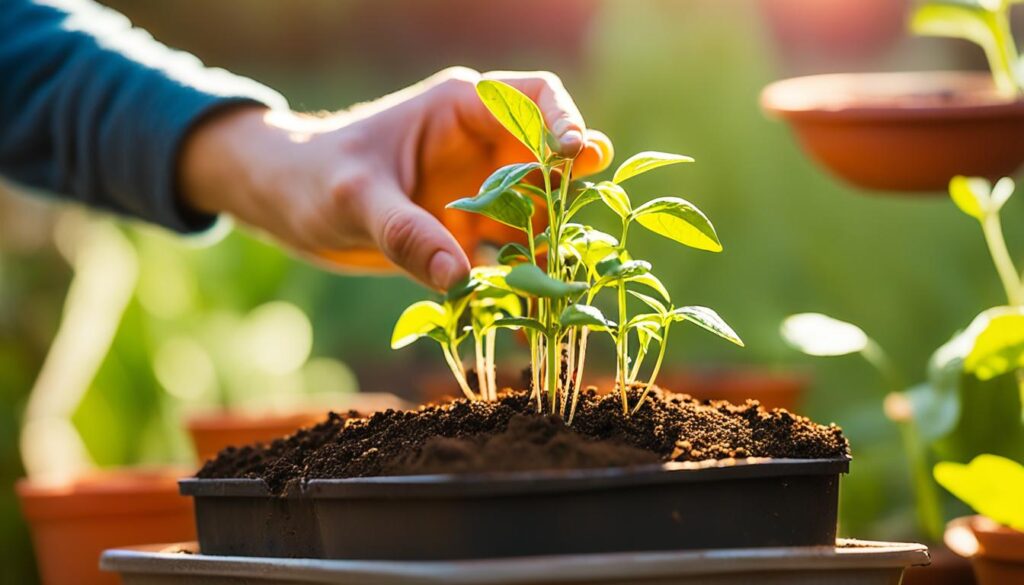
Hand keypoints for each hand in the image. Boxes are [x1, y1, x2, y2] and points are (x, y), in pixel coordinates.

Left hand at [180, 67, 613, 289]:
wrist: (282, 202)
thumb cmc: (313, 176)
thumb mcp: (355, 198)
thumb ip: (405, 233)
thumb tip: (460, 281)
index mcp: (460, 109)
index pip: (536, 98)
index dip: (565, 124)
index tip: (579, 160)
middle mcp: (481, 147)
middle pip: (549, 166)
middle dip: (563, 203)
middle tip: (569, 244)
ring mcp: (478, 192)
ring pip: (536, 217)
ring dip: (545, 252)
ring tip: (548, 293)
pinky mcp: (466, 232)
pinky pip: (506, 257)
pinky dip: (515, 284)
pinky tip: (520, 320)